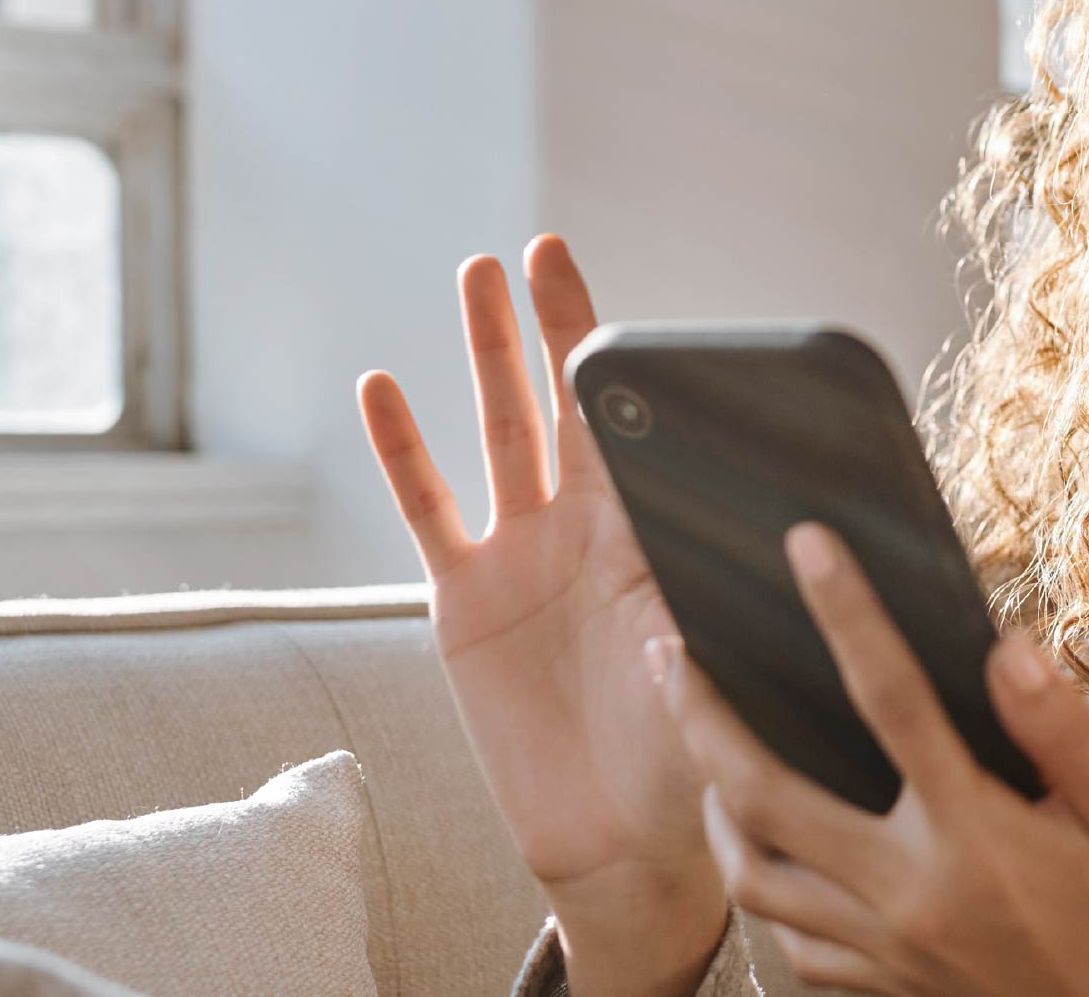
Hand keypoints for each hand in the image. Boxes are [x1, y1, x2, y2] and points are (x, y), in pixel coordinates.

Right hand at [354, 236, 722, 996]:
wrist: (619, 841)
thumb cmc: (686, 760)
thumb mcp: (705, 682)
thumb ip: (696, 625)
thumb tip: (705, 584)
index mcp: (653, 539)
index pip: (640, 433)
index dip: (628, 366)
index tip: (625, 301)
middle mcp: (586, 532)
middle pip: (566, 407)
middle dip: (555, 326)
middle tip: (543, 247)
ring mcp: (519, 557)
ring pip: (499, 434)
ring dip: (486, 355)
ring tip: (478, 273)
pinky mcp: (462, 599)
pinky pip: (430, 509)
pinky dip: (404, 450)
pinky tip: (383, 386)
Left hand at [651, 522, 1088, 996]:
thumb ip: (1064, 736)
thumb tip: (1006, 647)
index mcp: (979, 838)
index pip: (891, 699)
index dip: (846, 612)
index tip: (808, 546)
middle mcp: (913, 896)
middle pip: (765, 794)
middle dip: (703, 716)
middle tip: (670, 654)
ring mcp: (890, 954)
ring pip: (754, 878)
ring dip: (712, 808)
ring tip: (703, 753)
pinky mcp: (890, 994)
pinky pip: (791, 945)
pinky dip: (764, 891)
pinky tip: (771, 854)